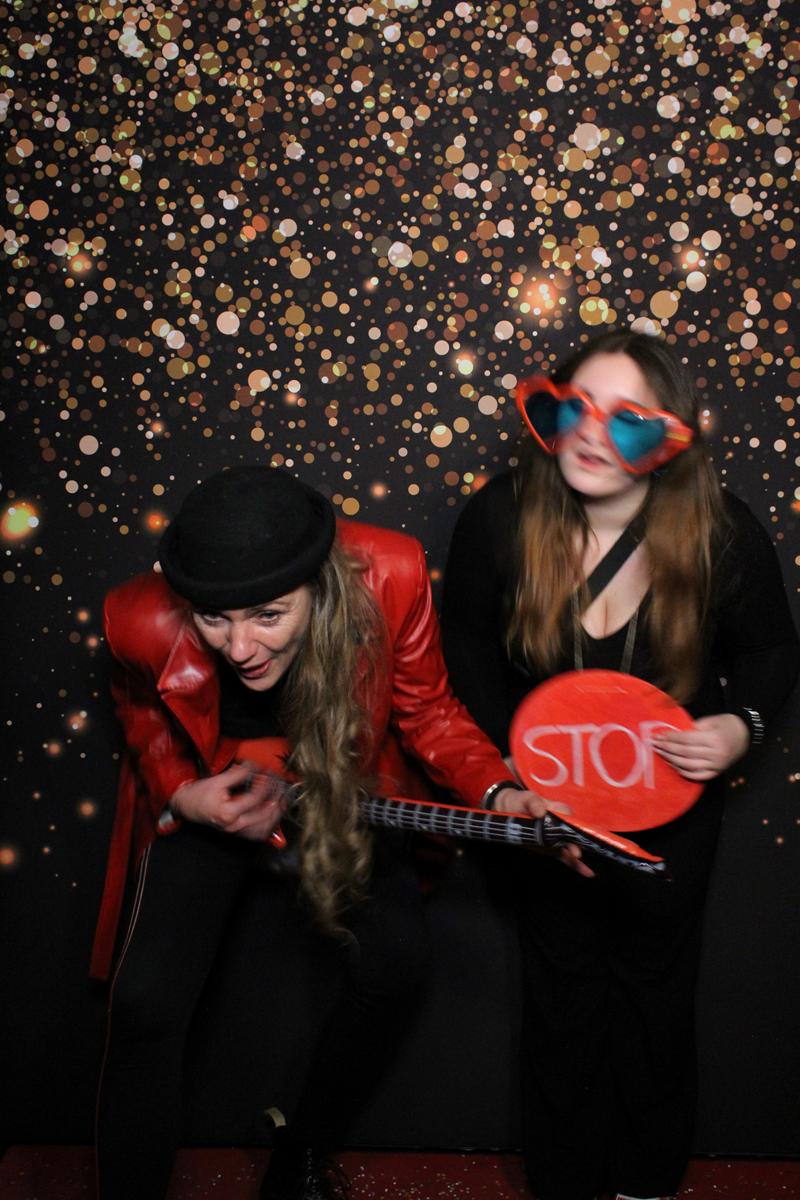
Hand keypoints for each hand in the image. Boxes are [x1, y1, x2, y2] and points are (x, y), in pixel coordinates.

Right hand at [170, 762, 288, 840]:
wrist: (188, 807)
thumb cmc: (201, 794)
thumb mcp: (218, 780)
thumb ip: (239, 774)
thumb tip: (257, 767)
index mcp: (227, 813)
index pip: (255, 798)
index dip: (266, 784)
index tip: (270, 774)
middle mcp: (234, 826)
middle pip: (264, 816)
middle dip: (277, 800)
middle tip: (282, 787)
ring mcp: (237, 833)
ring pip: (265, 829)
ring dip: (277, 814)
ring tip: (283, 800)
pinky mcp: (239, 834)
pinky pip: (259, 834)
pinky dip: (270, 824)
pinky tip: (275, 814)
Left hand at [492, 788, 594, 878]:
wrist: (508, 812)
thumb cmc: (520, 801)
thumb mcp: (524, 799)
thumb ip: (533, 802)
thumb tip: (541, 811)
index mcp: (556, 810)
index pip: (566, 814)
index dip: (570, 821)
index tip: (571, 830)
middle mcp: (560, 824)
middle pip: (571, 833)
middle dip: (575, 842)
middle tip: (575, 852)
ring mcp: (556, 838)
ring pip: (570, 846)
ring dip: (575, 855)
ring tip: (581, 863)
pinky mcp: (551, 849)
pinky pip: (564, 857)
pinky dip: (574, 864)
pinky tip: (587, 873)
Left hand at [652, 713, 749, 781]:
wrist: (745, 734)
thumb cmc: (726, 724)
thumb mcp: (711, 720)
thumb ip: (693, 728)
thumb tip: (673, 734)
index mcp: (714, 739)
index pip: (686, 739)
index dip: (670, 737)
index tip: (658, 735)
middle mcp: (716, 754)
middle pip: (685, 753)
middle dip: (667, 748)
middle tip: (654, 744)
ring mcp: (717, 766)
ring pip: (689, 766)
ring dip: (672, 760)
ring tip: (661, 754)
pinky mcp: (717, 772)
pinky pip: (697, 776)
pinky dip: (684, 772)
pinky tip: (674, 765)